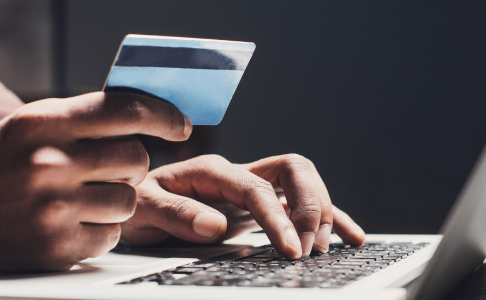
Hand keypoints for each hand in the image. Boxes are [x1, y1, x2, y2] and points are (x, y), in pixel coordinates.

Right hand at [0, 92, 190, 270]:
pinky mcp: (57, 247)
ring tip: (84, 197)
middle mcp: (50, 163)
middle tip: (109, 169)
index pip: (125, 110)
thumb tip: (149, 112)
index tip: (181, 124)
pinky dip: (101, 229)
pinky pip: (113, 235)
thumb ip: (85, 115)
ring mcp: (54, 209)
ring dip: (117, 199)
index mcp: (45, 123)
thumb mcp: (32, 123)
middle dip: (131, 164)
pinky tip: (74, 222)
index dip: (164, 115)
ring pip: (130, 200)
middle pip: (137, 158)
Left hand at [121, 154, 365, 258]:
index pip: (257, 188)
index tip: (292, 250)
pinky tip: (351, 236)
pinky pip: (301, 205)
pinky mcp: (259, 205)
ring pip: (303, 183)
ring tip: (325, 248)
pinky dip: (329, 217)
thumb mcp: (143, 209)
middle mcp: (238, 174)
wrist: (134, 204)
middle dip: (310, 206)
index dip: (279, 217)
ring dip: (322, 211)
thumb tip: (215, 226)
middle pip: (293, 170)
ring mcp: (252, 187)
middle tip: (309, 248)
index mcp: (212, 171)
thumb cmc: (137, 204)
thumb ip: (175, 213)